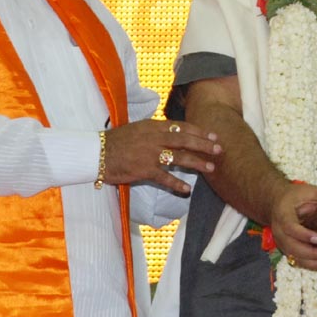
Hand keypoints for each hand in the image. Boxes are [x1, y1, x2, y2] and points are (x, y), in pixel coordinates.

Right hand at [102, 119, 221, 194]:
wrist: (97, 153)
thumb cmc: (116, 141)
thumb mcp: (137, 128)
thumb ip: (155, 130)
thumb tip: (172, 131)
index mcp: (153, 126)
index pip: (181, 126)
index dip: (199, 131)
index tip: (213, 135)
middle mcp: (154, 138)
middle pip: (185, 140)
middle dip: (204, 144)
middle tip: (219, 149)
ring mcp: (150, 154)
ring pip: (179, 157)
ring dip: (197, 163)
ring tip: (210, 168)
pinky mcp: (144, 170)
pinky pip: (165, 178)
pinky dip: (177, 184)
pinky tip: (187, 189)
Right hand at [270, 182, 316, 273]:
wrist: (275, 204)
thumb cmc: (293, 197)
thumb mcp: (305, 191)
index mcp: (282, 215)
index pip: (290, 227)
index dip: (303, 234)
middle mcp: (280, 232)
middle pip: (292, 247)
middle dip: (311, 253)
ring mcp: (283, 243)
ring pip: (296, 258)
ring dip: (315, 264)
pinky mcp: (289, 250)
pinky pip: (300, 262)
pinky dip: (314, 266)